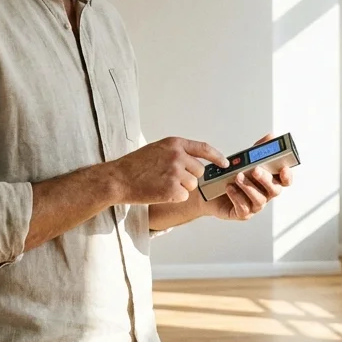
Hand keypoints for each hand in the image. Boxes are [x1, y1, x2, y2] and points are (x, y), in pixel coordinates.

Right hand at [111, 137, 227, 204]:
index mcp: (174, 143)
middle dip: (189, 177)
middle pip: (199, 171)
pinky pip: (184, 196)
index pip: (203, 148)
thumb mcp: (157, 149)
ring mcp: (175, 172)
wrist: (117, 179)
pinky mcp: (172, 189)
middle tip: (170, 179)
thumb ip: (177, 152)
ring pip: (192, 185)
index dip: (217, 156)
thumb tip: (195, 160)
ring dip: (181, 188)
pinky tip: (160, 192)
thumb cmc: (135, 165)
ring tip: (162, 184)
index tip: (225, 163)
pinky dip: (174, 197)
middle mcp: (177, 156)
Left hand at [206, 133, 294, 220]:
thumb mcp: (243, 161)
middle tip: (255, 170)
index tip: (284, 168)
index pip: (285, 180)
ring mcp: (254, 206)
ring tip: (237, 177)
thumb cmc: (229, 176)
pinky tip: (229, 188)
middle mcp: (265, 194)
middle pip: (274, 190)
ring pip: (259, 199)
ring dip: (249, 187)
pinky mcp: (242, 214)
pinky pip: (244, 208)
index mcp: (269, 181)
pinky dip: (237, 197)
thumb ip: (257, 150)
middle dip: (265, 179)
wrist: (208, 191)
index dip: (287, 176)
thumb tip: (270, 137)